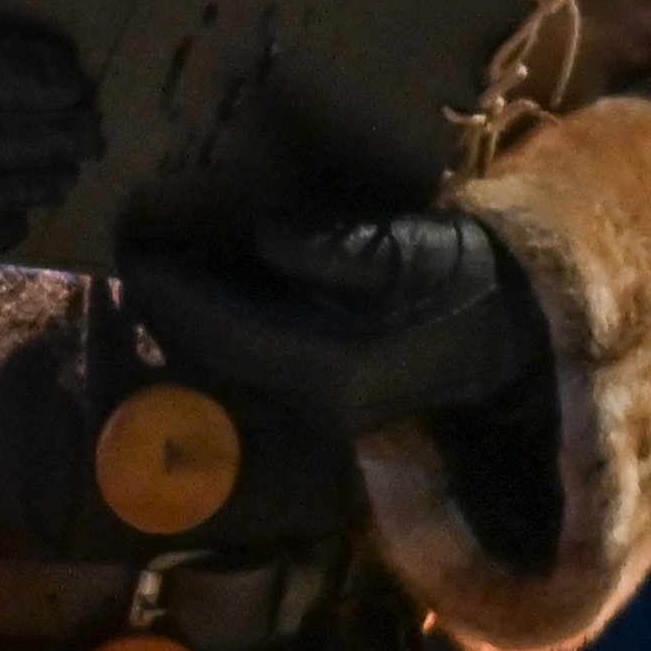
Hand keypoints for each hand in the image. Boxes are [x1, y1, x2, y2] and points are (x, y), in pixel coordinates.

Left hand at [114, 208, 545, 431]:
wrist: (518, 329)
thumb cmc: (469, 278)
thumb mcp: (409, 250)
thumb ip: (334, 249)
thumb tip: (264, 237)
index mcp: (332, 368)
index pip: (225, 333)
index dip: (174, 294)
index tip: (133, 251)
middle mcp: (317, 404)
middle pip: (216, 357)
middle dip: (171, 309)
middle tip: (132, 255)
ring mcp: (323, 412)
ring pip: (230, 368)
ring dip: (192, 323)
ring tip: (160, 271)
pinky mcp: (329, 403)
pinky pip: (254, 368)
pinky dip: (223, 332)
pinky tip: (209, 295)